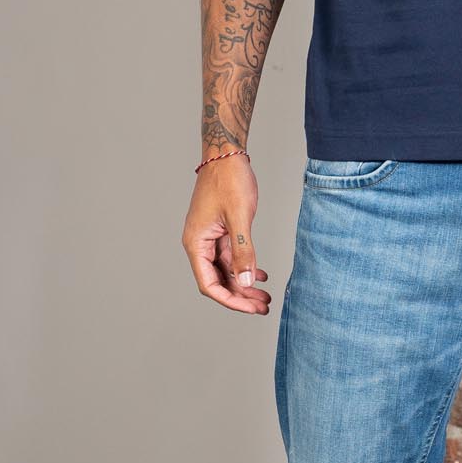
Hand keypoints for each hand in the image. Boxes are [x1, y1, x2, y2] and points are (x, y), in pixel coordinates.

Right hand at [182, 154, 271, 312]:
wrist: (226, 154)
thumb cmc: (229, 179)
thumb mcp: (239, 216)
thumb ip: (242, 250)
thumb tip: (245, 281)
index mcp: (196, 243)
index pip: (209, 284)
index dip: (230, 300)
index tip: (251, 308)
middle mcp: (199, 244)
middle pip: (218, 281)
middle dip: (240, 296)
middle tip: (263, 307)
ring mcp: (210, 238)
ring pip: (226, 271)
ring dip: (245, 284)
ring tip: (265, 296)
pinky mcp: (220, 231)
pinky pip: (231, 257)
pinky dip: (245, 267)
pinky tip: (261, 274)